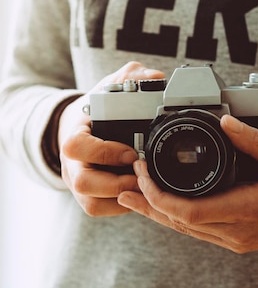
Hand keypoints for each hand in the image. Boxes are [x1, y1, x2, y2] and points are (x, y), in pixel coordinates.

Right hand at [59, 61, 164, 216]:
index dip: (104, 152)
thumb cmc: (98, 109)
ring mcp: (79, 183)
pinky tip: (142, 194)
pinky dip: (124, 207)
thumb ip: (131, 77)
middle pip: (82, 183)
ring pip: (92, 203)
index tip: (132, 152)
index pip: (75, 147)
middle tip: (143, 174)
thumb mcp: (111, 87)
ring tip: (147, 186)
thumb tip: (154, 78)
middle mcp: (72, 163)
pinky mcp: (90, 197)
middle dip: (117, 182)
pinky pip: (102, 210)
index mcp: (74, 135)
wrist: (84, 128)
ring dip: (124, 198)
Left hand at [118, 114, 257, 252]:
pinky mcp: (235, 240)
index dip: (159, 196)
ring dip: (157, 214)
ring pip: (186, 231)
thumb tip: (227, 122)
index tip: (144, 172)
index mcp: (248, 210)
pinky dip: (175, 218)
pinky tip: (161, 207)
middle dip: (149, 204)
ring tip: (131, 196)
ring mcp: (235, 239)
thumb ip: (256, 139)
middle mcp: (237, 231)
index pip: (191, 212)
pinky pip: (197, 231)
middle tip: (126, 183)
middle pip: (180, 224)